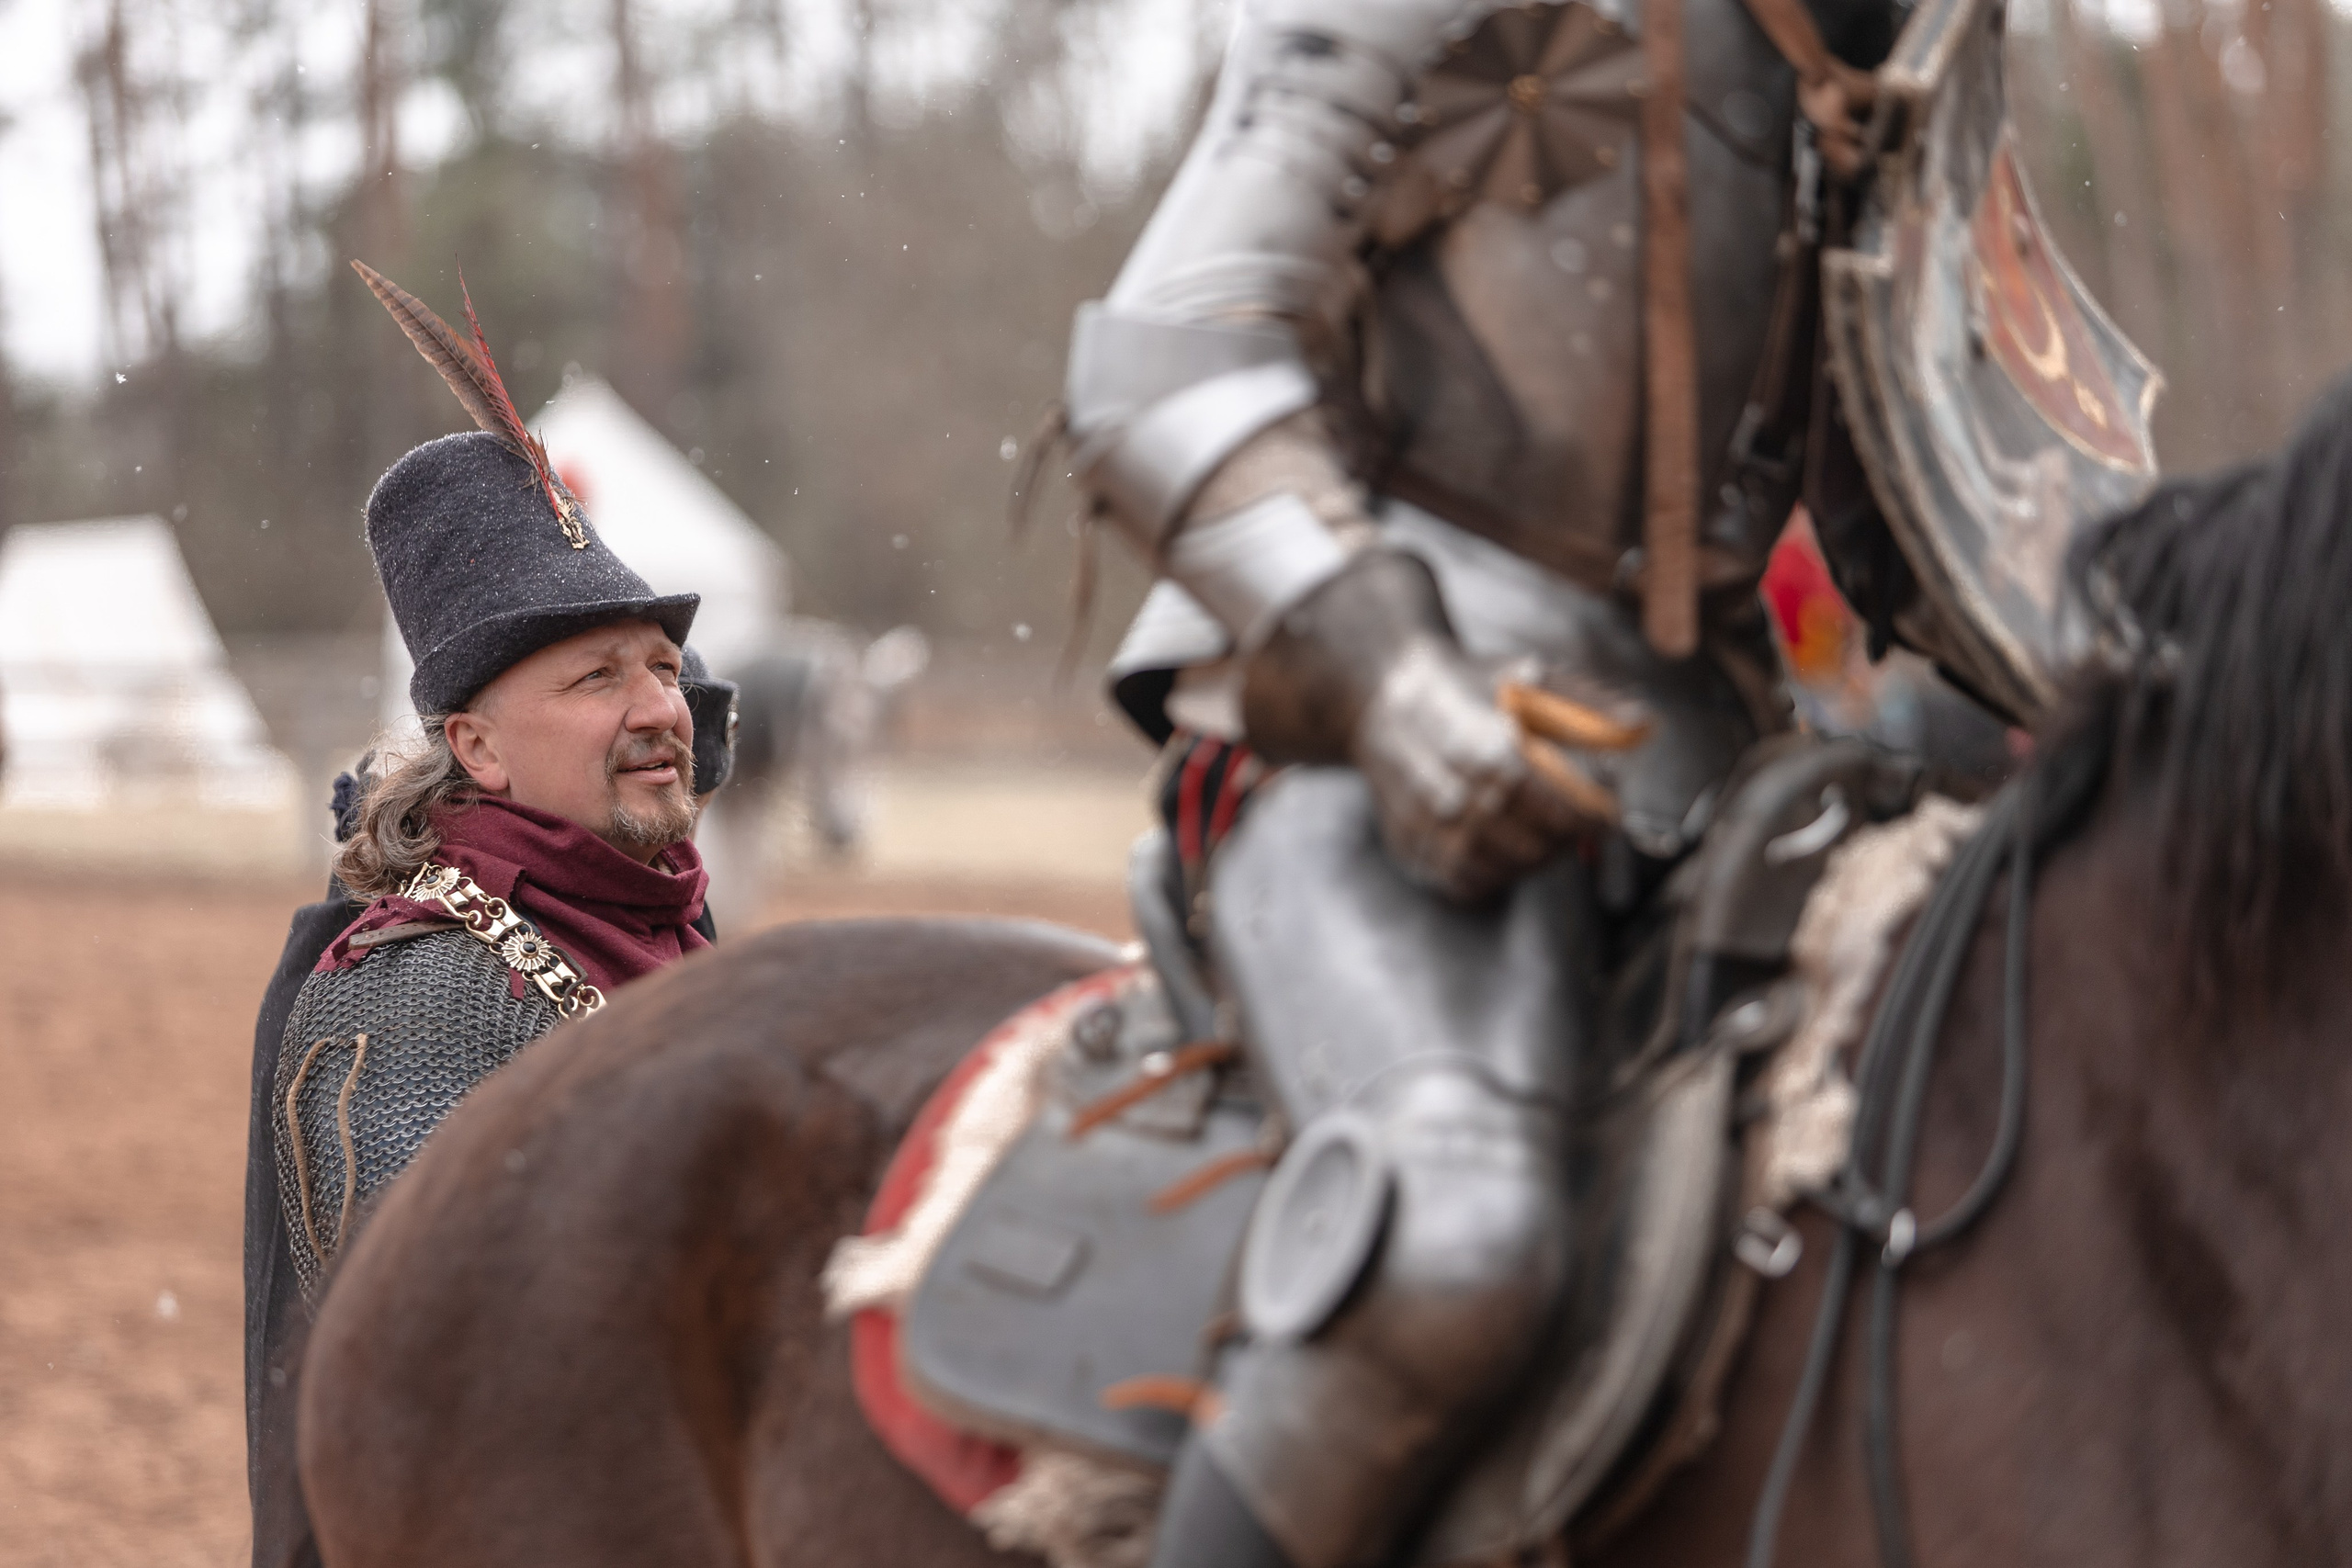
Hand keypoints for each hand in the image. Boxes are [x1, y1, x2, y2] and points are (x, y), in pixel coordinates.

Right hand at [1350, 642, 1624, 900]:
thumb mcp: (1532, 677)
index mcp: (1492, 755)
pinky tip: (1502, 840)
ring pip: (1507, 870)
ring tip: (1538, 824)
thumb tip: (1644, 724)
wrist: (1384, 696)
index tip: (1607, 807)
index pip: (1566, 814)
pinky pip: (1469, 884)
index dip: (1596, 816)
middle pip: (1540, 848)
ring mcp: (1430, 831)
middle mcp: (1457, 800)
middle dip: (1568, 836)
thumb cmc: (1465, 685)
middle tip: (1573, 815)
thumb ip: (1590, 704)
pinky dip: (1495, 872)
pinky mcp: (1413, 850)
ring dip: (1535, 855)